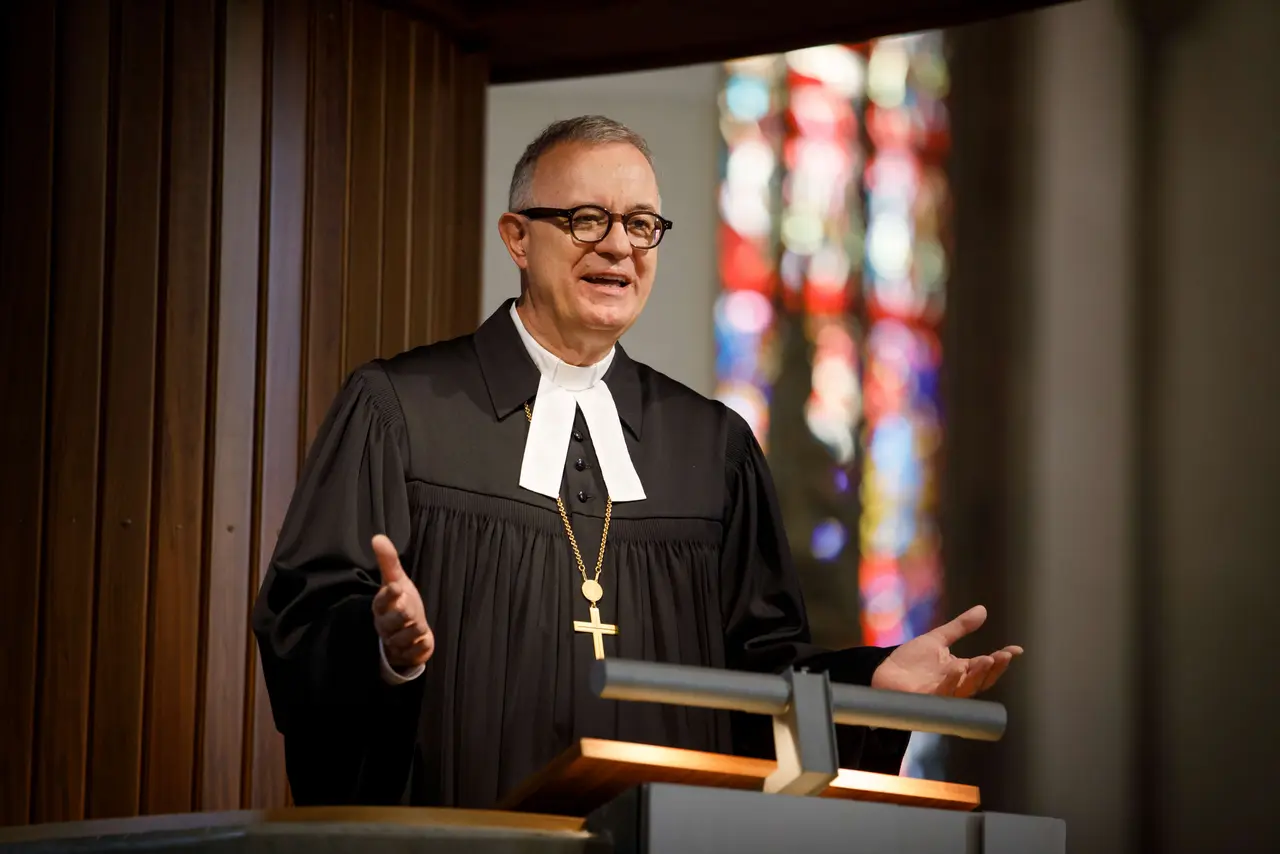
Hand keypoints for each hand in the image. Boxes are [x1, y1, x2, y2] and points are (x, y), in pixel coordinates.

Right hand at [371, 534, 433, 670]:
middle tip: (410, 609)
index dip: (389, 594)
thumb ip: (389, 561)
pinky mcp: (406, 655)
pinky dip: (421, 646)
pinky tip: (423, 640)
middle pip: (391, 621)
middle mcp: (384, 626)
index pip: (380, 601)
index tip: (397, 587)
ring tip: (418, 625)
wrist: (408, 630)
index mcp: (381, 606)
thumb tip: (377, 537)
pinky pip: (414, 653)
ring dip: (415, 630)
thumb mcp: (397, 580)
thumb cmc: (401, 602)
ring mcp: (394, 642)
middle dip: (404, 614)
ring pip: (403, 638)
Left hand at [870, 605, 1021, 697]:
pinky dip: (951, 682)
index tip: (1016, 649)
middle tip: (1003, 655)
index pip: (986, 667)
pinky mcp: (926, 700)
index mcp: (959, 671)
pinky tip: (957, 669)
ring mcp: (941, 694)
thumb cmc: (909, 660)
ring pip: (965, 689)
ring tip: (987, 659)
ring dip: (977, 676)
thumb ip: (960, 627)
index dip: (1002, 660)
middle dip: (993, 669)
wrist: (882, 672)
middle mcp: (954, 684)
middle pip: (980, 681)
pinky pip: (942, 694)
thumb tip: (982, 609)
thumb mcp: (937, 639)